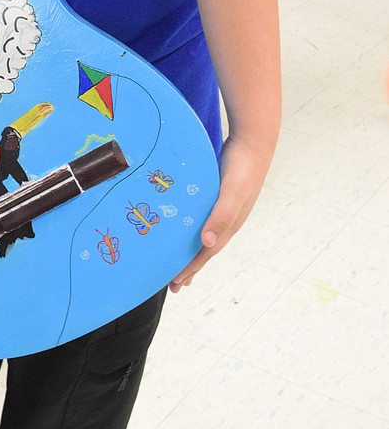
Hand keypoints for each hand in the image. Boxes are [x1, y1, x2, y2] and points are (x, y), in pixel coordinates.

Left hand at [169, 136, 270, 292]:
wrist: (254, 143)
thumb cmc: (242, 168)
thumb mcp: (232, 193)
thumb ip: (221, 216)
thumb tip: (207, 243)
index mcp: (229, 224)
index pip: (206, 253)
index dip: (191, 268)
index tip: (175, 283)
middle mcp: (227, 220)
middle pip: (206, 250)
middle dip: (191, 268)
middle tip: (175, 285)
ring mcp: (224, 208)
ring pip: (205, 236)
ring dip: (193, 252)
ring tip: (181, 265)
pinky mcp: (219, 195)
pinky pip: (203, 219)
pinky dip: (195, 230)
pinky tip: (188, 228)